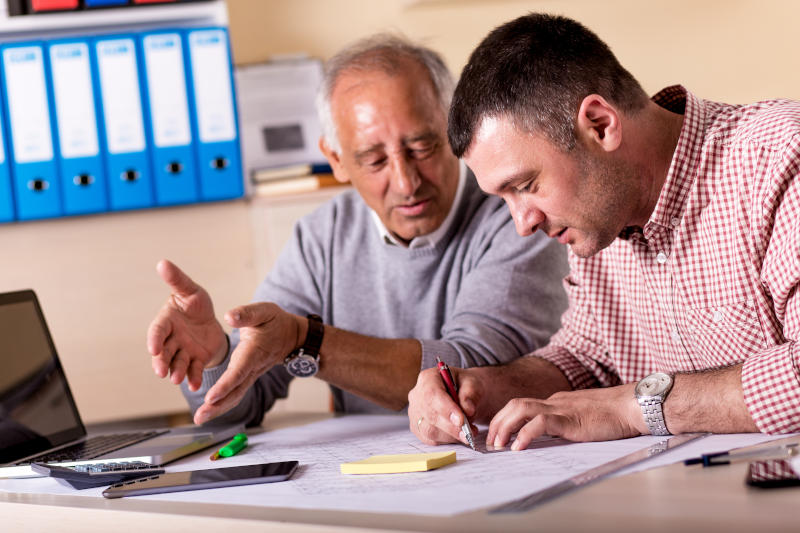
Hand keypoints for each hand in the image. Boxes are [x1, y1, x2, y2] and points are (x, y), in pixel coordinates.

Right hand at [147, 260, 227, 391]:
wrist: (210, 321)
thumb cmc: (196, 304)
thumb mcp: (190, 290)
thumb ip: (177, 280)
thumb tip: (163, 263)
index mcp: (166, 321)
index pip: (157, 331)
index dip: (155, 339)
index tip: (153, 348)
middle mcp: (171, 339)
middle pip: (164, 352)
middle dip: (162, 361)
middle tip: (161, 371)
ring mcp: (183, 351)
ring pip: (177, 363)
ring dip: (176, 372)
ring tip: (177, 380)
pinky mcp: (196, 360)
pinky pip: (193, 371)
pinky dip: (193, 378)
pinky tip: (195, 386)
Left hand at [193, 302, 303, 423]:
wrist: (291, 336)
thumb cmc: (275, 322)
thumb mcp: (263, 311)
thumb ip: (246, 314)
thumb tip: (229, 317)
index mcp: (254, 351)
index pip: (239, 371)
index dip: (225, 385)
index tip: (210, 397)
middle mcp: (252, 367)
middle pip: (236, 390)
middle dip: (218, 405)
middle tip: (200, 416)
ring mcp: (251, 375)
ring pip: (235, 396)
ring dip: (218, 409)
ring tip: (200, 418)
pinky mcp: (247, 377)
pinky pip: (236, 393)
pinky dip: (222, 404)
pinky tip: (209, 411)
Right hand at [408, 366, 483, 445]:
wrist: (466, 394)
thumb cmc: (467, 386)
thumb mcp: (474, 384)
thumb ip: (470, 395)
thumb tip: (468, 410)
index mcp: (428, 378)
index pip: (431, 394)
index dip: (445, 409)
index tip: (461, 420)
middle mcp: (417, 395)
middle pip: (429, 414)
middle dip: (451, 427)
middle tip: (469, 432)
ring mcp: (415, 412)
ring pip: (429, 430)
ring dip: (451, 435)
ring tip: (469, 432)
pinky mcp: (418, 428)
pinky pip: (431, 439)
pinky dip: (448, 440)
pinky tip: (459, 434)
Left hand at [487, 384, 643, 449]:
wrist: (634, 405)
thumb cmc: (614, 414)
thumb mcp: (582, 418)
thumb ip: (565, 424)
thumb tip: (550, 438)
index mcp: (556, 402)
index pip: (521, 406)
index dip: (504, 419)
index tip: (496, 436)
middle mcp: (554, 401)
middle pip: (515, 404)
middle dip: (498, 422)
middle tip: (490, 443)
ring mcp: (562, 408)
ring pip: (521, 408)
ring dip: (505, 426)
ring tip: (498, 445)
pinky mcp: (571, 418)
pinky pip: (541, 422)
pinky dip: (525, 434)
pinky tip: (518, 448)